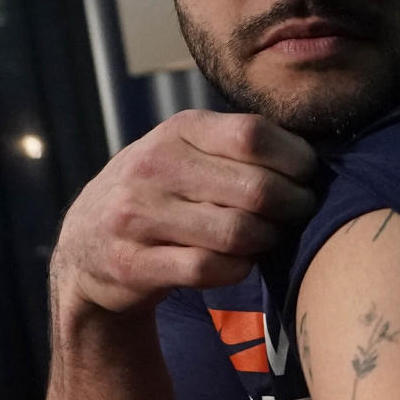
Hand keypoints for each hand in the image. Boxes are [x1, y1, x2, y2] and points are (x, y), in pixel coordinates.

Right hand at [52, 110, 317, 314]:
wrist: (85, 245)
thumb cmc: (162, 192)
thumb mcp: (188, 150)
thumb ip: (238, 145)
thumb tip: (314, 156)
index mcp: (177, 130)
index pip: (253, 135)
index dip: (295, 160)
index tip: (306, 177)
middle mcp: (152, 167)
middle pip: (255, 189)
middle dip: (292, 206)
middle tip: (298, 214)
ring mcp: (137, 216)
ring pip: (236, 232)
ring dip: (266, 241)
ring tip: (268, 238)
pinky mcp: (132, 264)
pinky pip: (208, 269)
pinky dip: (236, 269)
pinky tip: (238, 262)